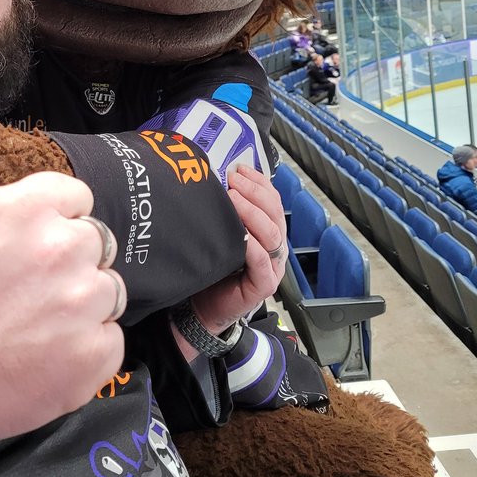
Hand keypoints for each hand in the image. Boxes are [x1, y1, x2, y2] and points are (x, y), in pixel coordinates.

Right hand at [0, 98, 126, 445]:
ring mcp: (85, 302)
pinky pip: (111, 339)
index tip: (26, 250)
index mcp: (33, 206)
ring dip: (81, 305)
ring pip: (108, 290)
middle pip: (94, 242)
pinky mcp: (96, 352)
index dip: (53, 223)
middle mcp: (67, 247)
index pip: (77, 199)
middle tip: (26, 291)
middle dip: (68, 263)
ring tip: (36, 323)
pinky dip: (87, 350)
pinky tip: (48, 354)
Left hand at [188, 166, 286, 336]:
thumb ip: (226, 213)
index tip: (240, 167)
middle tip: (233, 179)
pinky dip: (253, 245)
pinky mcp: (264, 286)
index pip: (272, 200)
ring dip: (252, 212)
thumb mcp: (221, 234)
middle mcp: (274, 248)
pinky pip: (262, 262)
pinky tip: (241, 234)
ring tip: (233, 197)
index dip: (259, 182)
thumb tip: (217, 179)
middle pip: (274, 213)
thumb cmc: (212, 269)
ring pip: (272, 234)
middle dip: (255, 192)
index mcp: (268, 232)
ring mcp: (272, 267)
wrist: (202, 308)